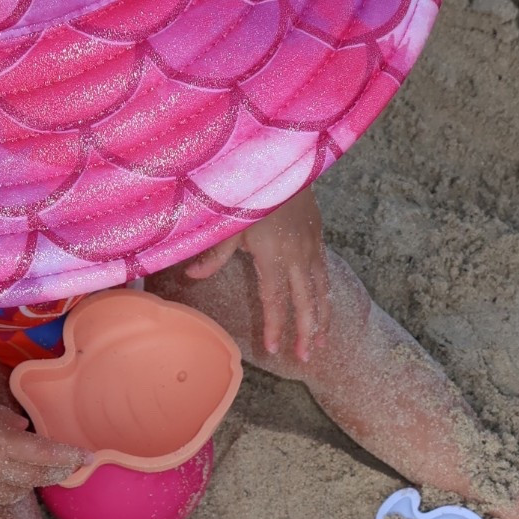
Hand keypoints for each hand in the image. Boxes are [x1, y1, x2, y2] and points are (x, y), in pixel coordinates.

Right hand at [0, 391, 90, 513]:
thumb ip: (7, 421)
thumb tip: (25, 431)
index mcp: (3, 443)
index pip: (47, 454)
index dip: (69, 457)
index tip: (87, 458)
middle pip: (37, 478)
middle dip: (56, 473)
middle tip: (66, 468)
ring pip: (16, 495)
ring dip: (26, 484)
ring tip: (27, 474)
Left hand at [183, 186, 330, 362]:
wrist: (283, 161)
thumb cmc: (251, 190)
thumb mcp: (228, 222)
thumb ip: (214, 254)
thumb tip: (192, 277)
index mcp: (274, 256)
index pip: (276, 300)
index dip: (275, 325)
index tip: (273, 349)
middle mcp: (298, 256)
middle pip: (306, 302)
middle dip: (307, 332)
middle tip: (306, 357)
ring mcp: (311, 247)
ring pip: (322, 290)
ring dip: (322, 318)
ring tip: (322, 342)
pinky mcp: (318, 237)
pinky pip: (325, 274)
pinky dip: (326, 294)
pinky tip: (325, 306)